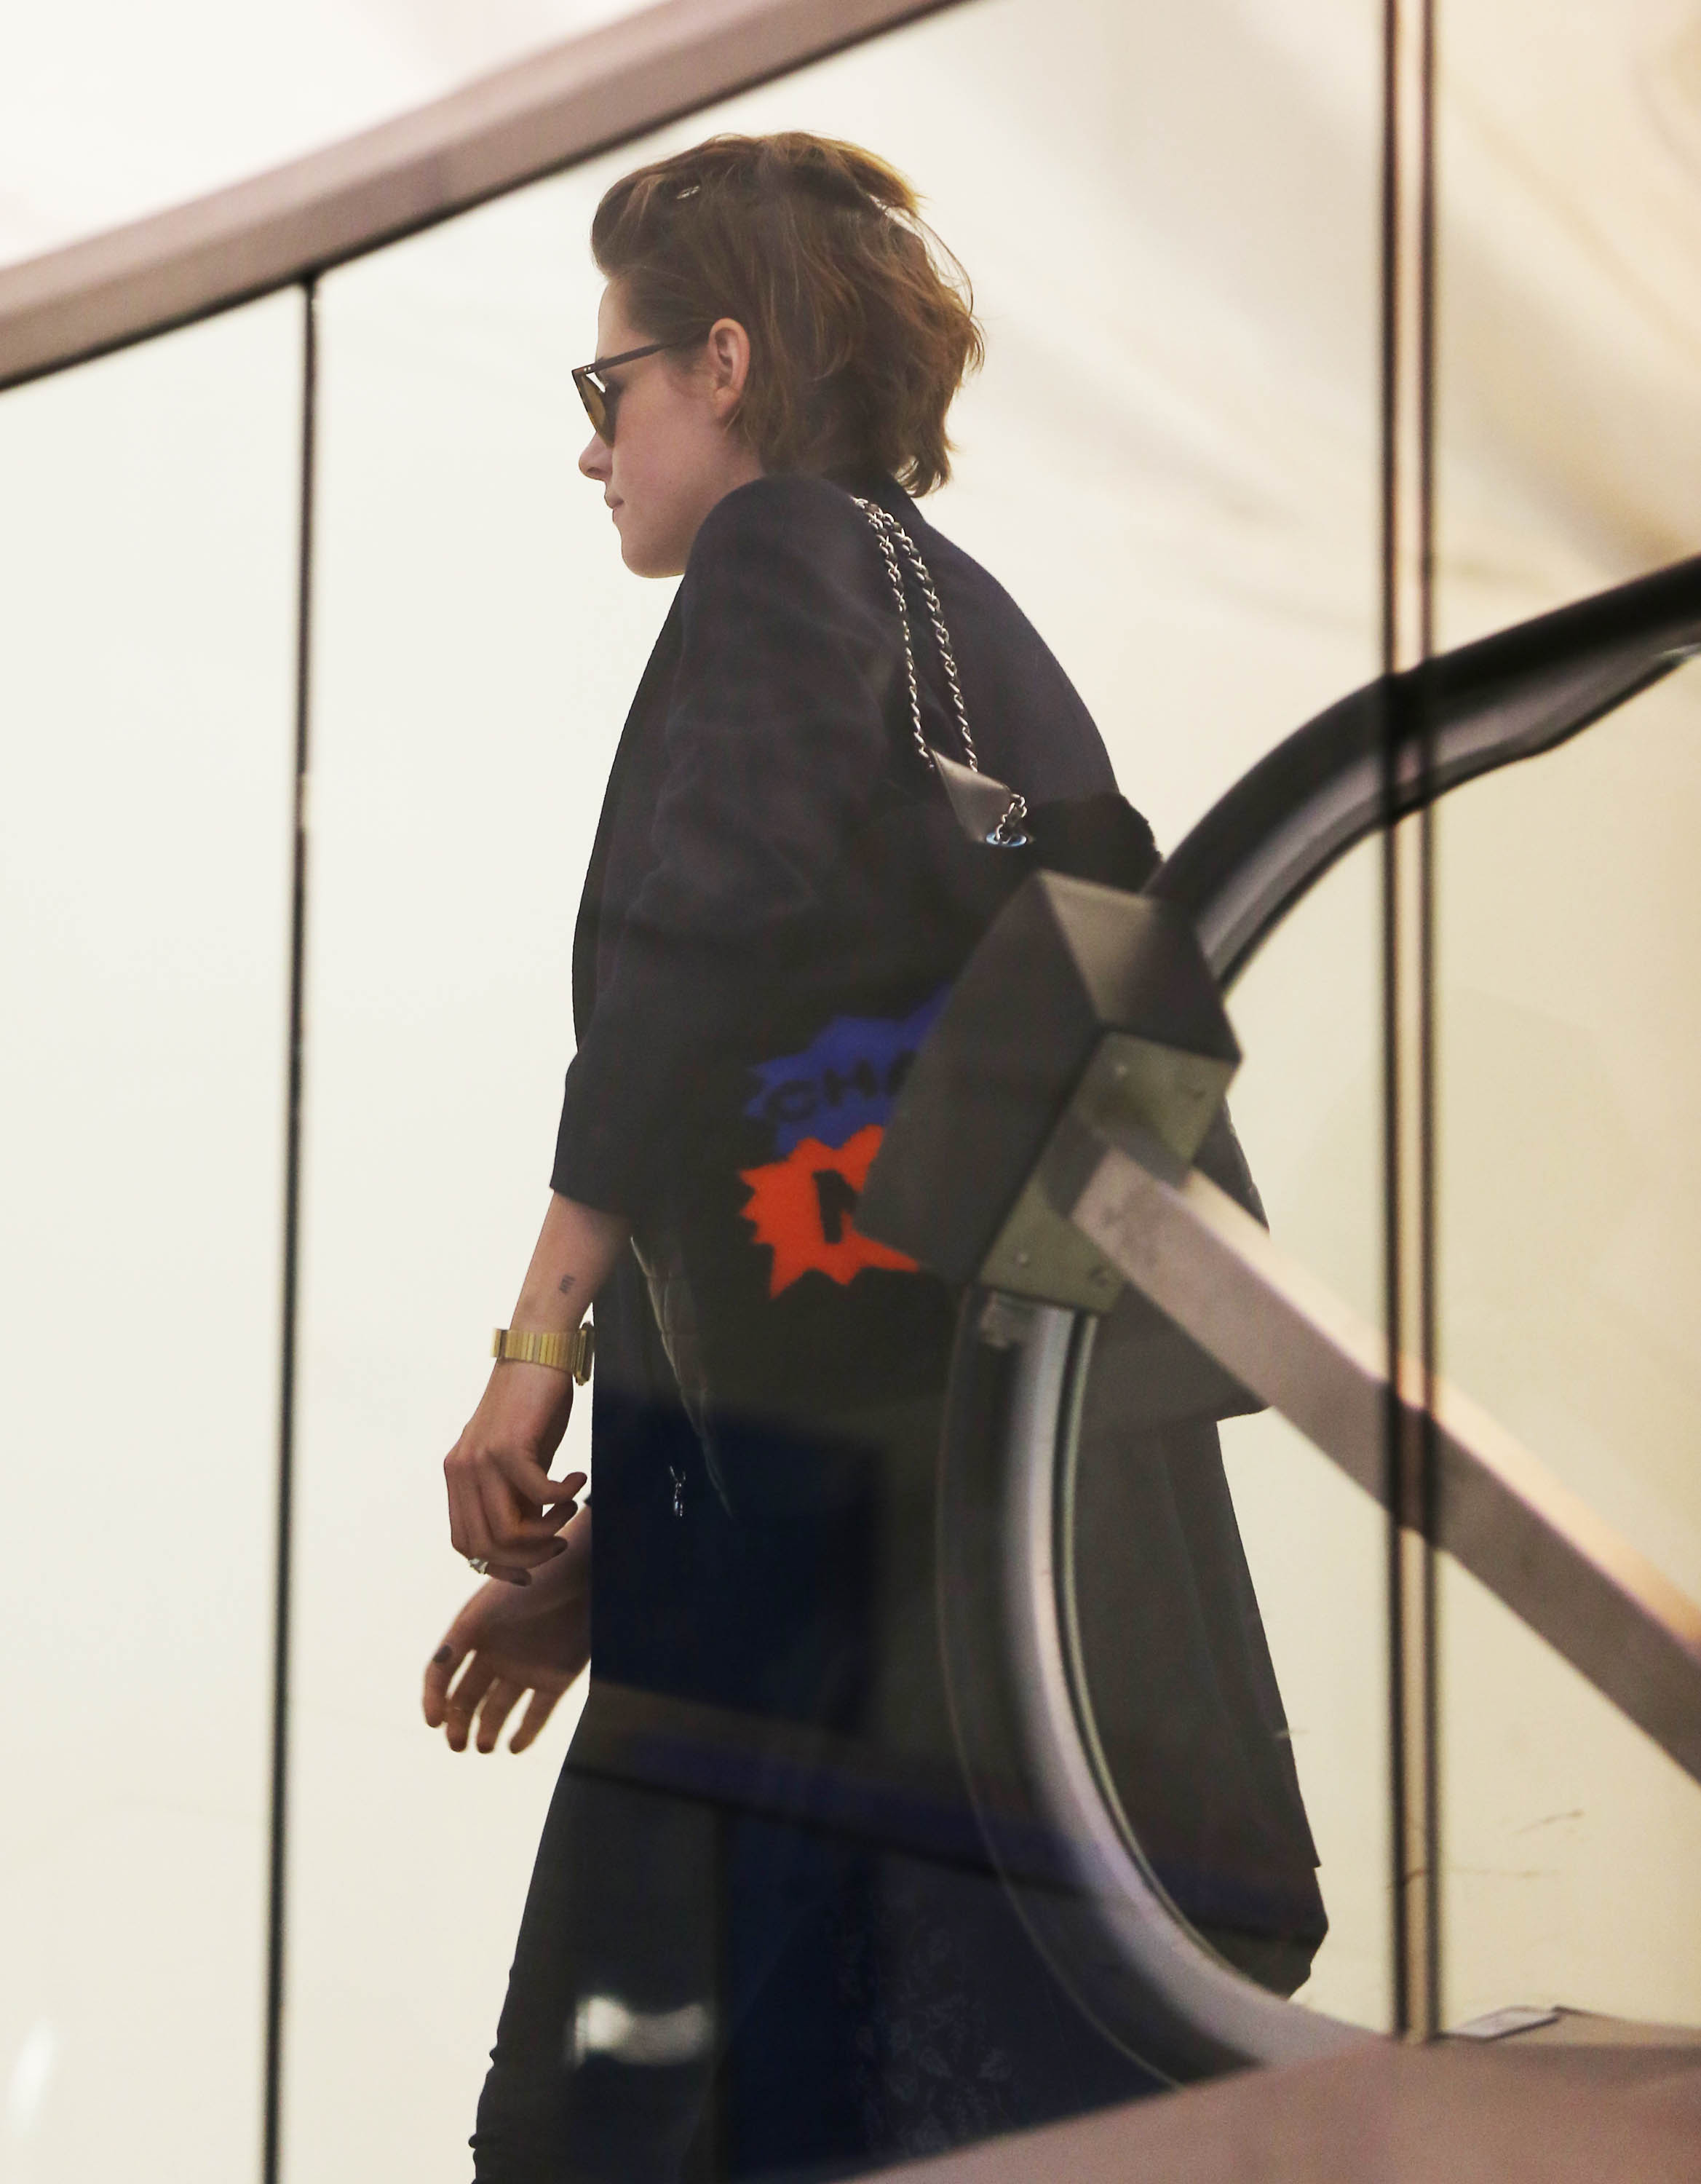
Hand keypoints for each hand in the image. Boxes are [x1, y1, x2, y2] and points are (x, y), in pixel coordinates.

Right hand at [423, 1507, 591, 1752]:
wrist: (589, 1567)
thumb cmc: (541, 1577)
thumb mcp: (494, 1605)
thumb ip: (464, 1636)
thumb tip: (439, 1665)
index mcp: (474, 1631)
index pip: (442, 1670)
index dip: (434, 1697)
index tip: (434, 1721)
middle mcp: (496, 1651)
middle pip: (467, 1696)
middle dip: (458, 1722)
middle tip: (457, 1744)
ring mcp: (525, 1666)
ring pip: (498, 1709)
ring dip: (487, 1731)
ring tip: (484, 1746)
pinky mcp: (557, 1678)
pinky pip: (537, 1713)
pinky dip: (526, 1733)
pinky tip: (514, 1746)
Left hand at [442, 1361, 583, 1583]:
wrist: (538, 1351)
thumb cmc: (533, 1406)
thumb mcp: (519, 1460)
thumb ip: (515, 1498)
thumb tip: (530, 1541)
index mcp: (458, 1476)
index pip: (465, 1543)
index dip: (497, 1565)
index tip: (530, 1570)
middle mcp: (461, 1470)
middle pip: (486, 1546)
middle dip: (528, 1557)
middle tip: (561, 1541)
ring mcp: (481, 1459)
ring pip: (508, 1531)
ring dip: (549, 1531)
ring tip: (571, 1508)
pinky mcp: (508, 1445)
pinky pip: (538, 1496)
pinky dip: (564, 1497)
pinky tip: (578, 1479)